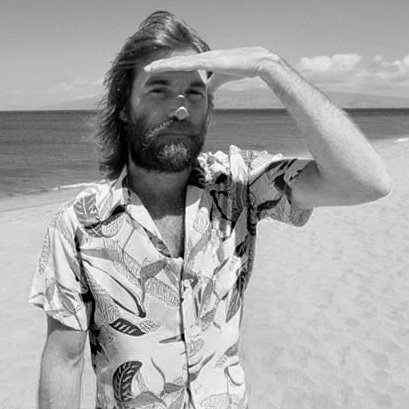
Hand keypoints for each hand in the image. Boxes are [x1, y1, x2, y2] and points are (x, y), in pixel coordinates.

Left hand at [144, 47, 278, 92]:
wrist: (257, 61)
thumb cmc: (242, 67)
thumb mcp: (223, 78)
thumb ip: (213, 84)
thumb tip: (206, 92)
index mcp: (205, 61)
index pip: (184, 65)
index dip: (170, 68)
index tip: (158, 71)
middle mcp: (203, 57)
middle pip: (178, 62)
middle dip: (162, 65)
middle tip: (147, 68)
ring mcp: (206, 57)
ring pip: (180, 61)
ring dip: (165, 64)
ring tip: (151, 67)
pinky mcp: (211, 60)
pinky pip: (190, 63)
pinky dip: (178, 65)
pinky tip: (168, 66)